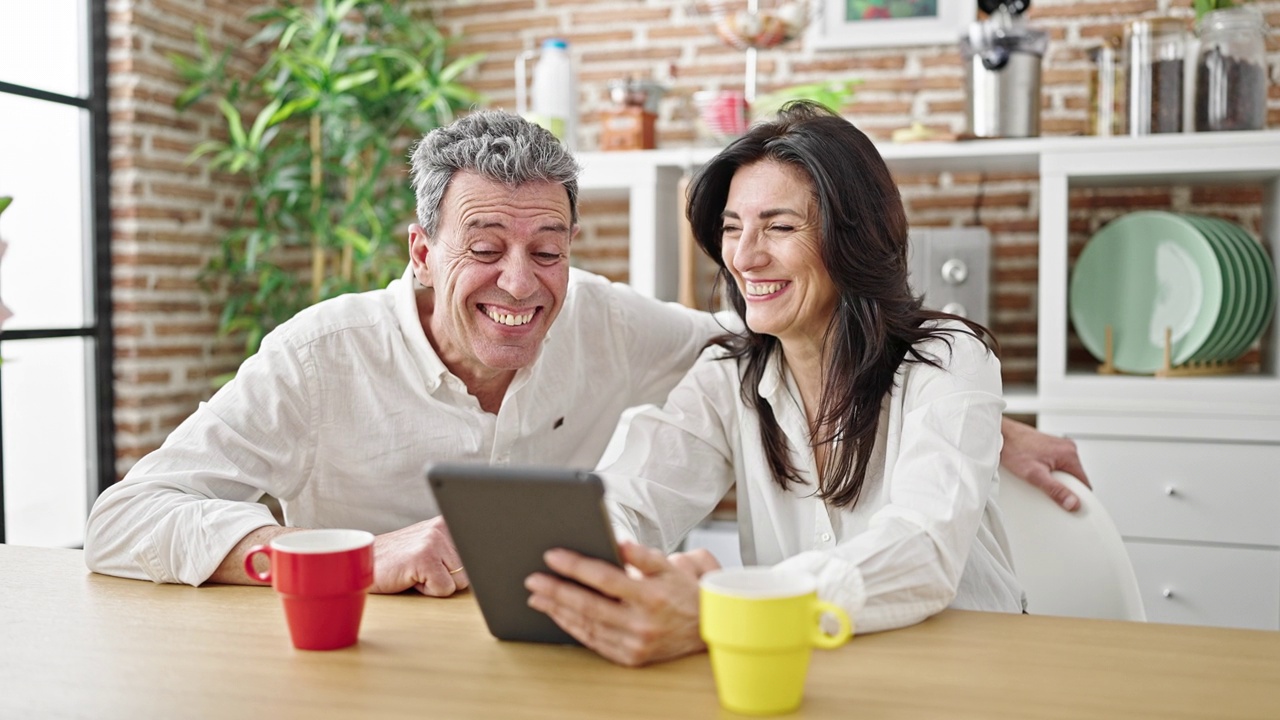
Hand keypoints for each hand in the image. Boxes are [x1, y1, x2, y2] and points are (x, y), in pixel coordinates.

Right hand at [370, 516, 469, 595]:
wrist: (362, 563)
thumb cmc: (397, 559)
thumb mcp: (428, 546)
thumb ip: (453, 550)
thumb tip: (486, 564)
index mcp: (446, 523)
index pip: (477, 553)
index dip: (460, 568)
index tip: (446, 566)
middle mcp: (442, 528)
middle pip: (468, 571)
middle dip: (446, 577)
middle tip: (421, 569)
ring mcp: (433, 542)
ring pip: (458, 581)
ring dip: (436, 583)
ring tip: (416, 572)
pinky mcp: (425, 558)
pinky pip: (444, 588)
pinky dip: (427, 590)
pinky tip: (410, 577)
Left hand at [525, 541, 714, 666]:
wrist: (705, 628)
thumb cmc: (683, 591)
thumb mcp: (670, 566)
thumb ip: (643, 555)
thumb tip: (619, 542)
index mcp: (651, 596)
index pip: (605, 578)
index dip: (576, 566)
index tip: (552, 556)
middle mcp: (642, 623)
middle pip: (589, 605)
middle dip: (556, 591)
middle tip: (532, 579)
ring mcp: (635, 644)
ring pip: (588, 626)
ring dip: (558, 611)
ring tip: (537, 596)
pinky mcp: (630, 658)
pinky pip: (594, 642)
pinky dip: (573, 628)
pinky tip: (558, 615)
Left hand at [1000, 417, 1090, 511]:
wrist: (1000, 435)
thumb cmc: (1013, 449)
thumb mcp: (1035, 475)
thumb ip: (1055, 490)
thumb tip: (1073, 503)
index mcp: (1069, 454)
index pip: (1084, 483)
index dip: (1078, 497)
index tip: (1070, 505)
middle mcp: (1067, 447)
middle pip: (1075, 477)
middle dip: (1064, 487)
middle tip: (1046, 489)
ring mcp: (1059, 446)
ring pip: (1065, 471)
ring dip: (1056, 479)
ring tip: (1038, 478)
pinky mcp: (1051, 447)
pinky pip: (1057, 464)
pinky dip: (1050, 471)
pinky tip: (1036, 471)